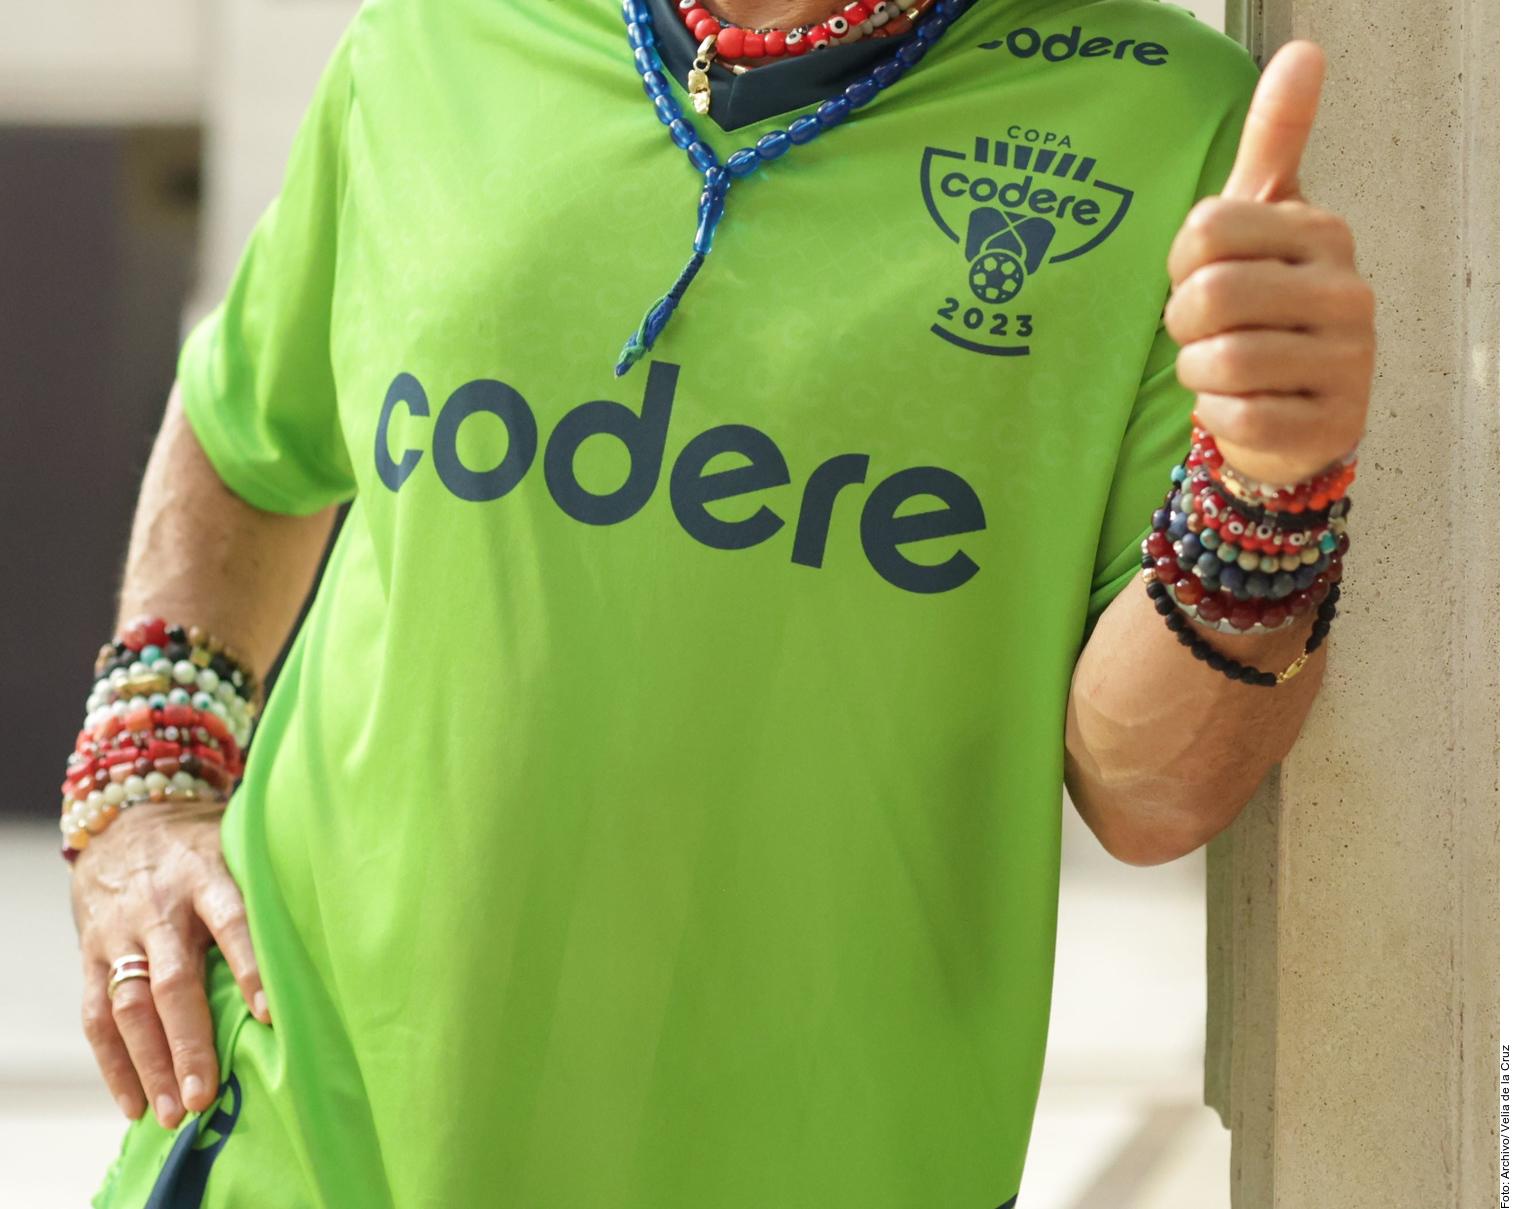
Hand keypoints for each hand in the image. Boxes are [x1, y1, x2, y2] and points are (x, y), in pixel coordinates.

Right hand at [69, 797, 270, 1128]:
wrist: (126, 820)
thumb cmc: (203, 844)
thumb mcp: (238, 845)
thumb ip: (271, 884)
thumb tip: (342, 923)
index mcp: (207, 876)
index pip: (233, 923)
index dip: (252, 968)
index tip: (269, 1016)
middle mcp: (160, 908)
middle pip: (174, 981)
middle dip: (190, 1041)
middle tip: (206, 1093)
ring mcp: (121, 934)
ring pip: (129, 1006)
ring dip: (151, 1063)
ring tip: (174, 1112)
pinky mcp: (91, 954)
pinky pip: (96, 1016)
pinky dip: (113, 1063)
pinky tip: (134, 1103)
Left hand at [1163, 39, 1373, 486]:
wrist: (1296, 412)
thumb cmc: (1268, 310)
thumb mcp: (1265, 220)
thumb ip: (1275, 140)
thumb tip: (1302, 51)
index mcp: (1320, 232)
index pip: (1206, 229)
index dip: (1181, 263)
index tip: (1200, 277)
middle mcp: (1346, 290)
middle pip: (1210, 296)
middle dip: (1184, 323)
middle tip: (1204, 332)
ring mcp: (1347, 359)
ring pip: (1221, 360)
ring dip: (1198, 371)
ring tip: (1221, 368)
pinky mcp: (1331, 421)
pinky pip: (1237, 415)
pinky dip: (1218, 414)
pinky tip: (1242, 404)